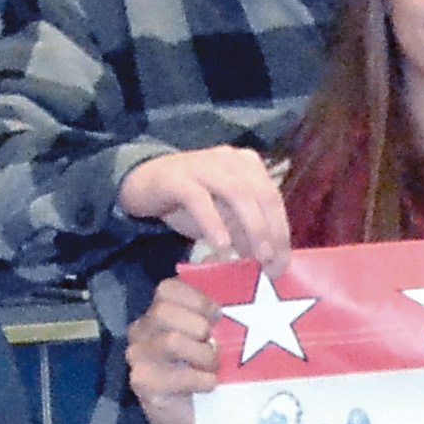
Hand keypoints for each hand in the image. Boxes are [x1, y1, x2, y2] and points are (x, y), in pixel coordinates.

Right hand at [120, 146, 290, 266]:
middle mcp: (229, 159)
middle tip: (270, 263)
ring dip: (251, 228)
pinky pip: (200, 199)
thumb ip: (244, 231)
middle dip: (270, 232)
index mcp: (247, 165)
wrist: (142, 183)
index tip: (282, 263)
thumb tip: (269, 259)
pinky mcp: (177, 177)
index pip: (272, 197)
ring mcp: (203, 164)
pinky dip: (214, 224)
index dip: (281, 231)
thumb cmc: (189, 202)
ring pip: (237, 193)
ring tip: (254, 258)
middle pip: (261, 194)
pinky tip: (221, 246)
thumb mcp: (222, 217)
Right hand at [128, 274, 224, 423]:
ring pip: (170, 340)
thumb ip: (229, 308)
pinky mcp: (142, 382)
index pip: (168, 288)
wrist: (194, 416)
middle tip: (216, 344)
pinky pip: (174, 374)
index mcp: (162, 311)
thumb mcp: (221, 335)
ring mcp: (138, 355)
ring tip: (214, 366)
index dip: (198, 298)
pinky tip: (210, 384)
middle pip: (163, 310)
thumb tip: (262, 272)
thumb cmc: (210, 369)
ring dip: (202, 354)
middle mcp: (143, 329)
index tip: (220, 314)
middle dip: (199, 325)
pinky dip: (200, 378)